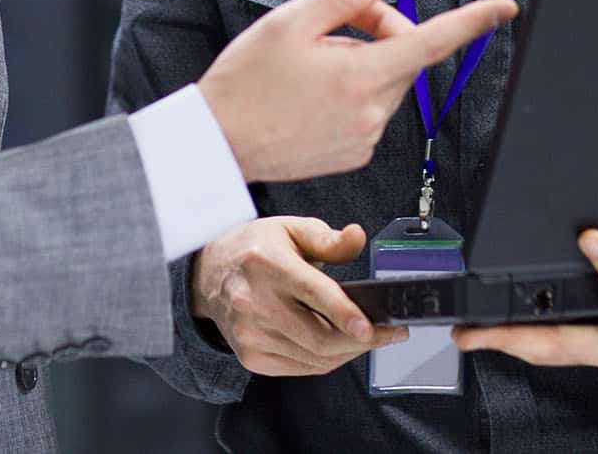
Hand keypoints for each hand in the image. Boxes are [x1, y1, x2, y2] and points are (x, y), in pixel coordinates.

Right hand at [190, 217, 408, 375]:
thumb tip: (357, 237)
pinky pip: (302, 368)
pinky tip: (337, 343)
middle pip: (319, 337)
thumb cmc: (255, 249)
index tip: (371, 327)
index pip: (312, 293)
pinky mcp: (251, 357)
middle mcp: (254, 302)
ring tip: (365, 336)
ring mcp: (250, 334)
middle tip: (389, 333)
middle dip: (361, 340)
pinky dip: (326, 359)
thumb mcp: (291, 229)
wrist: (209, 275)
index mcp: (267, 263)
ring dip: (348, 351)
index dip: (344, 314)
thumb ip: (328, 238)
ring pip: (315, 358)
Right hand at [199, 0, 516, 182]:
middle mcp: (371, 112)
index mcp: (360, 76)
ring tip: (311, 62)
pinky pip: (370, 110)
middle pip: (403, 55)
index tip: (504, 8)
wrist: (217, 143)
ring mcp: (364, 138)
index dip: (472, 21)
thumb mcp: (290, 22)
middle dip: (380, 29)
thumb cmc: (246, 82)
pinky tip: (312, 92)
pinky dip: (354, 92)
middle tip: (332, 22)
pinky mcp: (354, 154)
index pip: (431, 41)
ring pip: (386, 82)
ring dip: (364, 61)